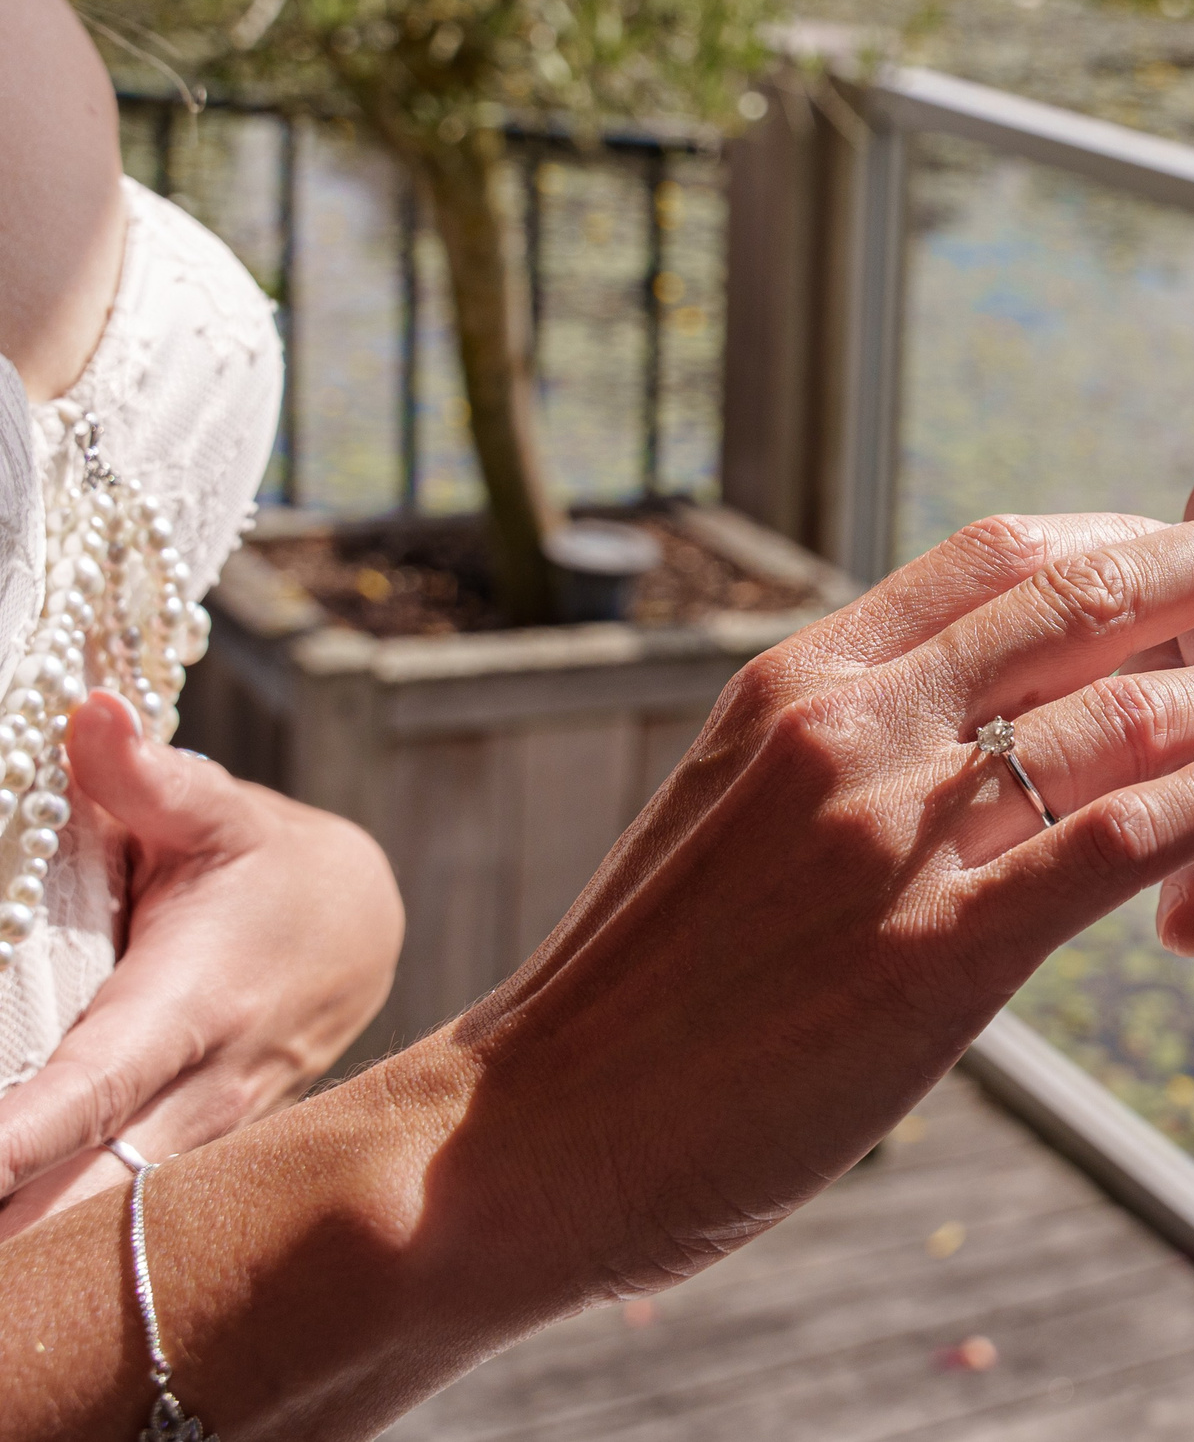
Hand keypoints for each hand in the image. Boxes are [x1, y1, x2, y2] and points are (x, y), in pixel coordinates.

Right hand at [0, 497, 1193, 1438]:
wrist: (521, 1141)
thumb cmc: (639, 990)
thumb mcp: (733, 814)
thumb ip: (847, 747)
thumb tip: (971, 712)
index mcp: (798, 683)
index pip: (996, 556)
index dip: (1127, 530)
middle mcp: (847, 725)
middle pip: (1075, 595)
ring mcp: (887, 833)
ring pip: (1116, 709)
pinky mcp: (928, 952)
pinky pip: (1115, 843)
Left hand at [0, 692, 404, 1235]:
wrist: (357, 932)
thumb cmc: (270, 866)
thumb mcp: (219, 810)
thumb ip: (144, 776)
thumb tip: (90, 712)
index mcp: (190, 1007)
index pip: (91, 1083)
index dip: (21, 1134)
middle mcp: (194, 1094)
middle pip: (82, 1194)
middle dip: (11, 1232)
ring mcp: (190, 1144)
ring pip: (96, 1228)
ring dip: (24, 1257)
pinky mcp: (178, 1167)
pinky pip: (104, 1219)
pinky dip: (41, 1244)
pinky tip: (6, 1281)